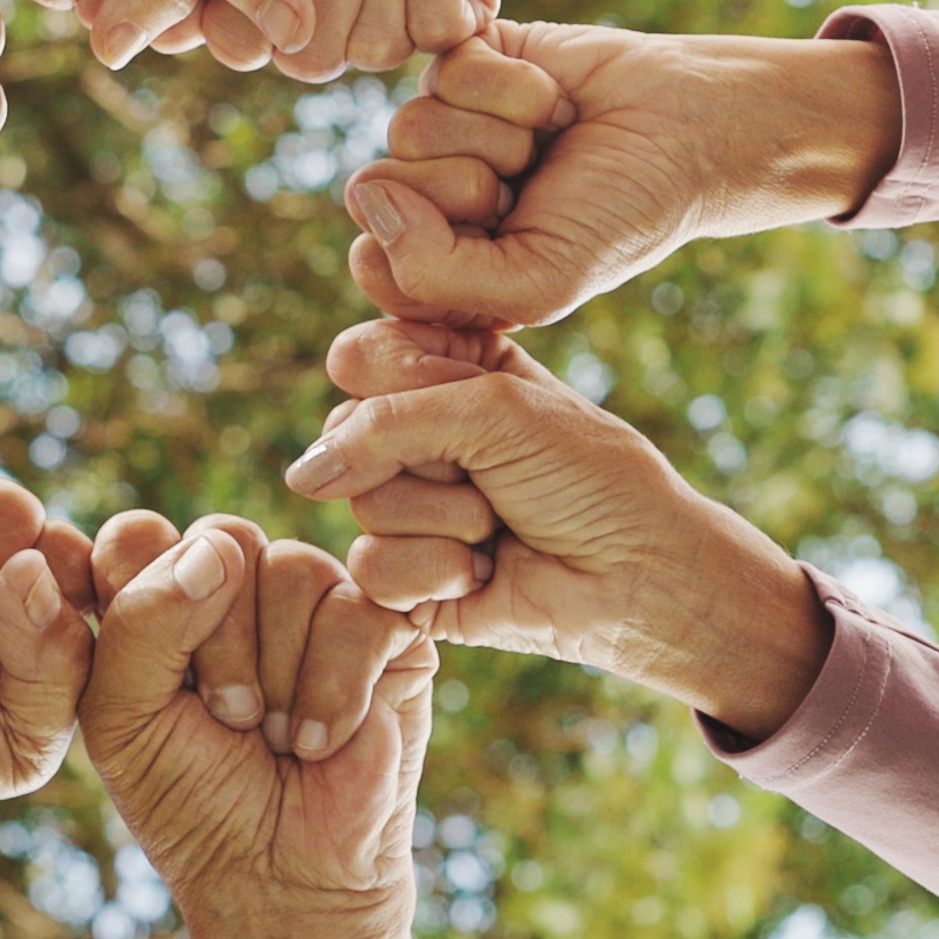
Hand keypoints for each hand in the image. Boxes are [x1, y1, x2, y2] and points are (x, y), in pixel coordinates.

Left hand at [78, 514, 435, 938]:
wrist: (282, 878)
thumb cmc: (191, 799)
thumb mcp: (123, 718)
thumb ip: (139, 622)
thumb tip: (219, 547)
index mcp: (161, 594)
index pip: (139, 536)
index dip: (142, 598)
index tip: (152, 684)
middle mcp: (239, 582)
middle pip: (222, 540)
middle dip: (218, 646)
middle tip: (228, 720)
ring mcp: (315, 601)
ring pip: (293, 568)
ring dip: (278, 674)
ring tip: (276, 735)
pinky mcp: (387, 630)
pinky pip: (359, 609)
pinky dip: (334, 688)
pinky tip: (321, 740)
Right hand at [282, 322, 827, 734]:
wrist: (638, 575)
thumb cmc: (590, 479)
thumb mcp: (499, 409)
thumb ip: (389, 422)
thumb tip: (299, 478)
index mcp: (446, 374)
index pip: (361, 358)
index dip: (396, 380)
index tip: (466, 396)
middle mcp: (417, 438)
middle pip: (348, 434)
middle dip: (429, 458)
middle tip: (494, 473)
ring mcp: (408, 508)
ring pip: (360, 504)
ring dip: (442, 519)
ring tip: (498, 525)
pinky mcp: (405, 580)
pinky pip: (371, 567)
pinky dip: (434, 572)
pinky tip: (483, 575)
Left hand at [346, 22, 900, 328]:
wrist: (690, 131)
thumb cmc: (622, 215)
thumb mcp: (538, 282)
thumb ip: (434, 275)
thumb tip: (365, 193)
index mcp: (438, 262)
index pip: (375, 262)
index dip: (437, 250)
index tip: (511, 243)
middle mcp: (431, 193)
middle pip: (385, 189)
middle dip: (475, 189)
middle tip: (539, 184)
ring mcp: (446, 124)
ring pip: (412, 127)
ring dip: (501, 136)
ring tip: (549, 140)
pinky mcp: (465, 59)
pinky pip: (447, 67)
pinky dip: (512, 86)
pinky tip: (551, 98)